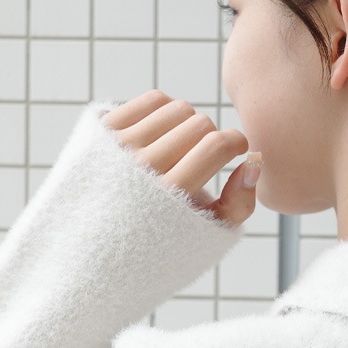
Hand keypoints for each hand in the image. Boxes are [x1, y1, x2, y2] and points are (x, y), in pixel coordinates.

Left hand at [101, 89, 260, 227]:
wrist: (94, 247)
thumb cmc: (159, 243)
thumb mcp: (206, 238)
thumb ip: (239, 204)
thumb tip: (254, 163)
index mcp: (169, 195)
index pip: (216, 146)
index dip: (237, 142)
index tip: (238, 149)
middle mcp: (141, 167)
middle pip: (199, 124)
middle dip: (211, 136)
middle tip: (205, 157)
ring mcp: (118, 145)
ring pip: (177, 108)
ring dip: (189, 123)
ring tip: (184, 147)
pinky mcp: (103, 129)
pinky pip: (152, 100)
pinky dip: (166, 110)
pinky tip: (166, 133)